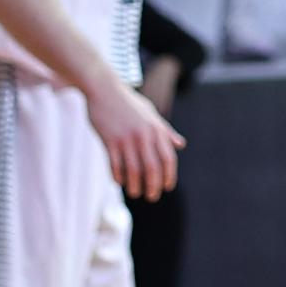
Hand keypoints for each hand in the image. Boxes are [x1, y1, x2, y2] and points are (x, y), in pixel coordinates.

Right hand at [87, 75, 184, 201]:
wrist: (104, 89)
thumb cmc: (128, 102)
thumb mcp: (151, 114)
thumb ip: (166, 131)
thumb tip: (181, 145)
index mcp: (156, 129)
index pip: (168, 159)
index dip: (169, 176)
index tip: (167, 187)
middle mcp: (143, 135)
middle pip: (152, 168)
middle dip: (153, 186)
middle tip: (152, 197)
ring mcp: (126, 139)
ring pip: (133, 170)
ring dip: (135, 186)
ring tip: (135, 193)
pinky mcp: (109, 140)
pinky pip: (115, 165)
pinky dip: (118, 176)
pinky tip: (119, 182)